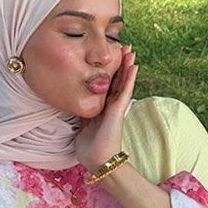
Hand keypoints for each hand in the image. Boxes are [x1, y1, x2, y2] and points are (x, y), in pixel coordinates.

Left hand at [75, 44, 137, 173]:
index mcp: (102, 109)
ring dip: (127, 66)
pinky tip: (134, 65)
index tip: (109, 58)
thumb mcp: (82, 127)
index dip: (108, 72)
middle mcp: (110, 106)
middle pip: (116, 80)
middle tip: (124, 47)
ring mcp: (116, 108)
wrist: (98, 161)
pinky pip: (125, 90)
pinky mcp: (118, 110)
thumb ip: (82, 115)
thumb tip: (74, 106)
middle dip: (119, 64)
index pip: (106, 86)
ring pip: (123, 82)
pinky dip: (130, 77)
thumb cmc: (89, 149)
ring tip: (131, 51)